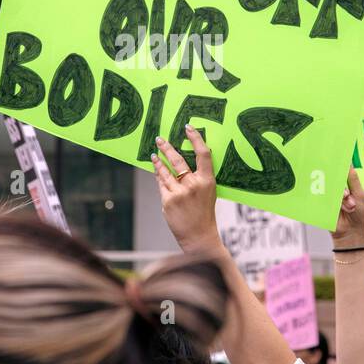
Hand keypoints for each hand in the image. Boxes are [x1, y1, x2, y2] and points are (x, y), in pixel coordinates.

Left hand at [151, 128, 221, 255]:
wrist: (199, 236)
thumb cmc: (204, 212)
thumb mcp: (208, 192)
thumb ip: (199, 177)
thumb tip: (184, 160)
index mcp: (207, 181)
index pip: (203, 153)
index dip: (195, 138)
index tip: (187, 127)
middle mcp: (193, 185)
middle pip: (178, 159)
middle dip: (167, 147)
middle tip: (159, 139)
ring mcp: (179, 193)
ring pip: (165, 171)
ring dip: (158, 161)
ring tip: (154, 154)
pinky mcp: (167, 200)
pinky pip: (161, 184)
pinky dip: (158, 176)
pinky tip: (156, 170)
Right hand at [331, 167, 363, 250]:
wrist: (351, 233)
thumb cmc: (359, 214)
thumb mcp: (359, 195)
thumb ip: (353, 179)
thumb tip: (349, 163)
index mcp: (348, 184)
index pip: (342, 171)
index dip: (339, 166)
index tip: (337, 161)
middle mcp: (338, 189)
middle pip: (334, 179)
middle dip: (342, 188)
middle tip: (347, 196)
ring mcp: (330, 196)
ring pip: (330, 189)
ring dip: (340, 199)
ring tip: (349, 208)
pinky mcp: (323, 204)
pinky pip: (323, 197)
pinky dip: (330, 201)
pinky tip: (337, 207)